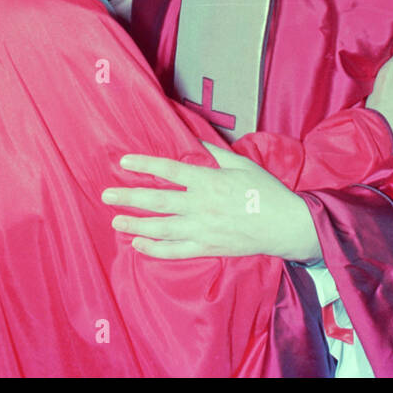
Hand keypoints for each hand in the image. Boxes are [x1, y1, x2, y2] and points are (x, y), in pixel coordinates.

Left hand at [102, 141, 321, 262]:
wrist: (286, 225)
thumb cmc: (266, 191)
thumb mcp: (242, 164)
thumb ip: (215, 154)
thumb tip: (194, 141)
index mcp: (209, 181)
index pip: (169, 171)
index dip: (145, 165)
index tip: (124, 162)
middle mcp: (201, 205)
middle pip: (157, 201)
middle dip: (129, 197)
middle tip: (106, 195)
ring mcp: (203, 229)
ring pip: (161, 229)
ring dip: (136, 224)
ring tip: (116, 221)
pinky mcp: (208, 248)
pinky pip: (175, 251)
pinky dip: (155, 249)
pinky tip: (139, 245)